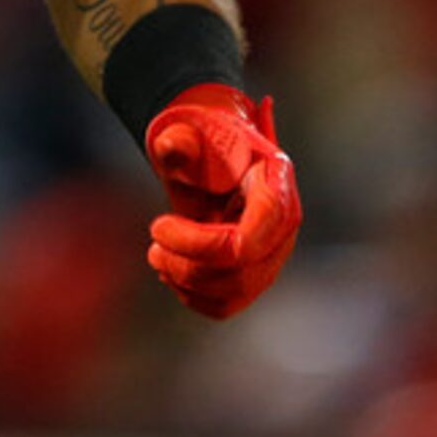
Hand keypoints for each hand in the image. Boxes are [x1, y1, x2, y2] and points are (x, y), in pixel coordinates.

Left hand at [143, 84, 300, 318]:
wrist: (209, 156)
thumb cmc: (202, 142)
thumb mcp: (189, 131)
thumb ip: (180, 139)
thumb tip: (174, 144)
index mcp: (276, 183)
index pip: (252, 237)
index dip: (202, 244)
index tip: (158, 226)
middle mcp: (283, 224)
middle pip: (243, 271)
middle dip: (188, 265)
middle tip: (153, 248)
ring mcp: (273, 253)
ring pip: (235, 292)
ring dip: (187, 282)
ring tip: (157, 256)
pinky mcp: (255, 273)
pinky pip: (228, 304)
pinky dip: (193, 296)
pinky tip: (171, 272)